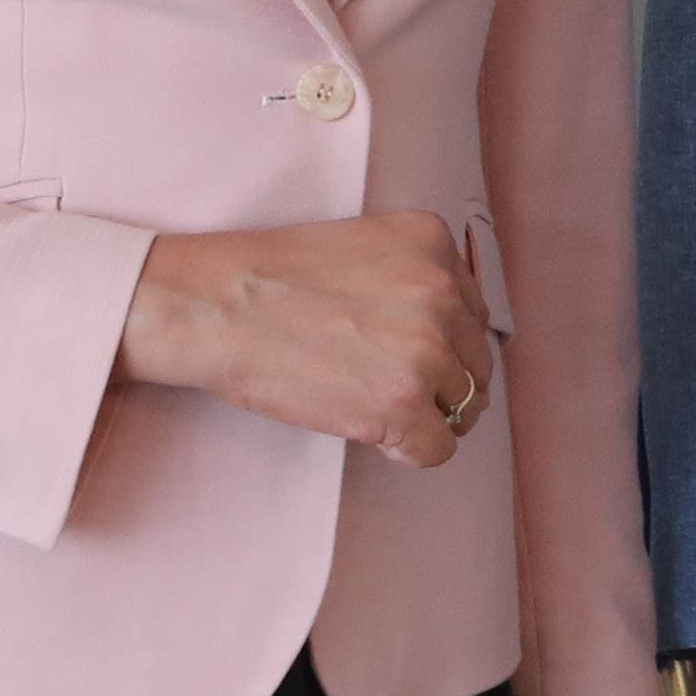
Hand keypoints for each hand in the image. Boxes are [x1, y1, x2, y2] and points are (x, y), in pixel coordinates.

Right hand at [113, 212, 492, 468]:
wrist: (219, 306)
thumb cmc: (272, 278)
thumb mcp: (364, 245)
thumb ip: (414, 276)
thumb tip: (449, 332)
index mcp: (434, 245)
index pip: (472, 312)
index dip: (444, 343)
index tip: (407, 356)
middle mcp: (443, 292)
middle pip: (477, 361)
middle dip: (444, 383)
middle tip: (397, 392)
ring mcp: (427, 349)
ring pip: (467, 406)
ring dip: (433, 417)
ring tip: (385, 413)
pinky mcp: (402, 404)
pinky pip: (438, 449)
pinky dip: (412, 450)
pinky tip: (378, 436)